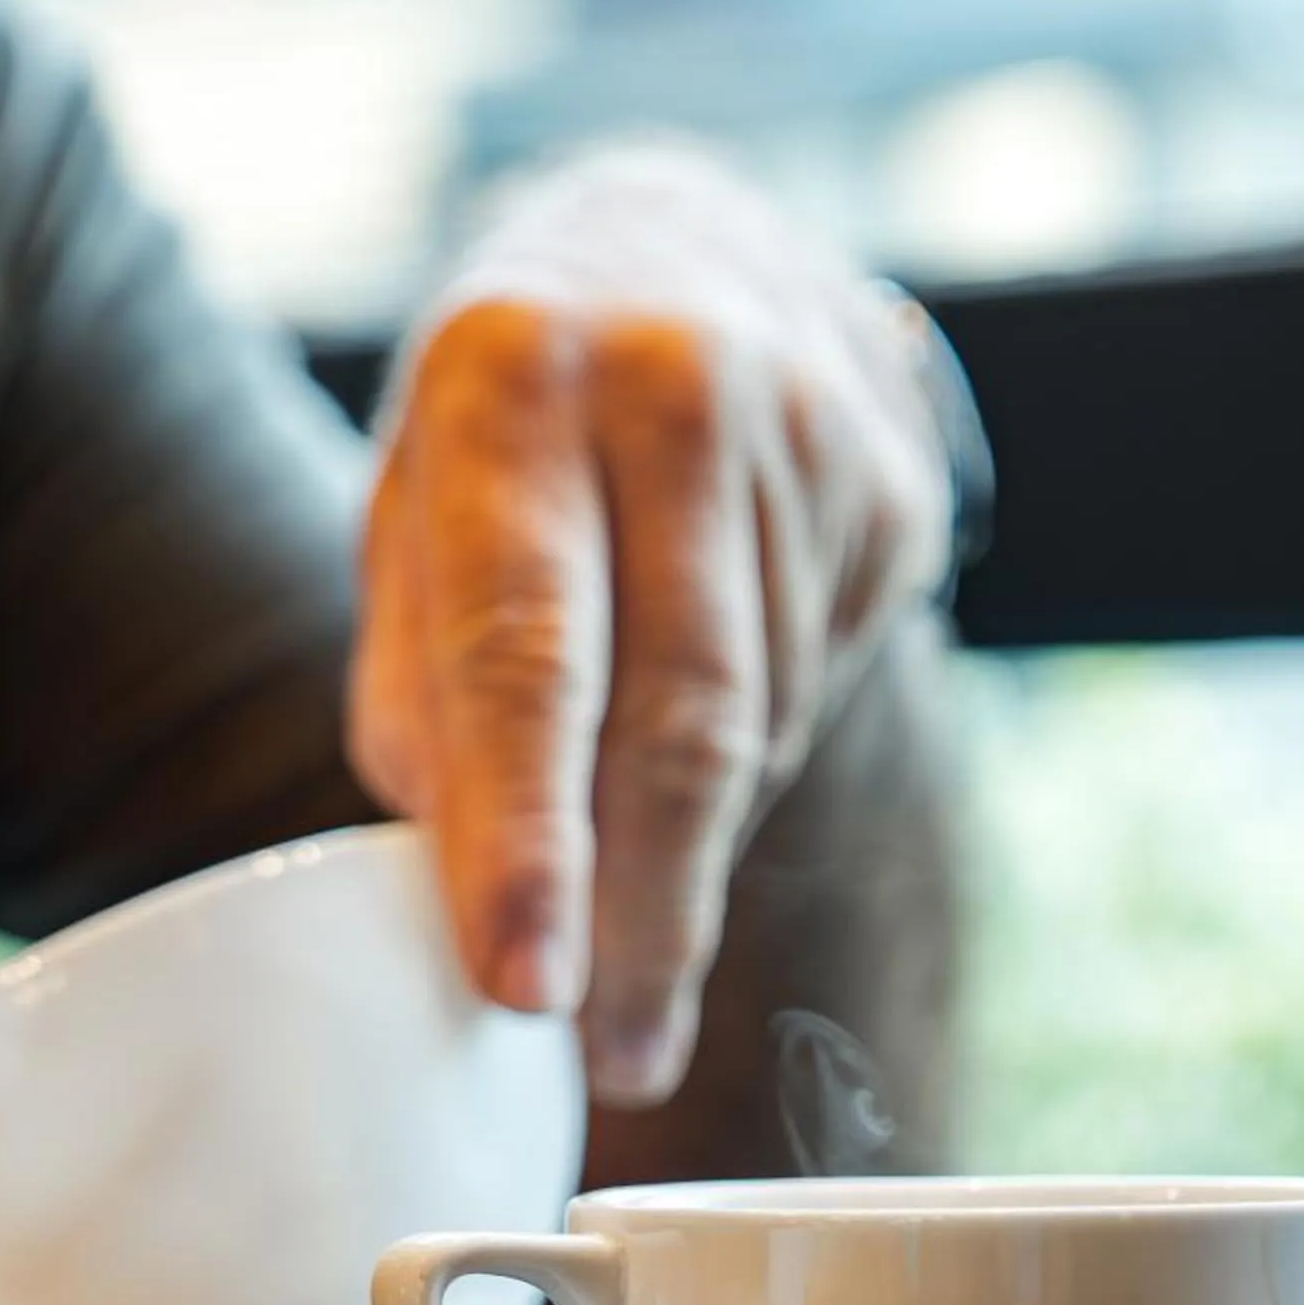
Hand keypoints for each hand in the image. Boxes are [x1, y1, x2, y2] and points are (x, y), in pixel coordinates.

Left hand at [352, 146, 954, 1105]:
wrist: (668, 247)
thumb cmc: (501, 435)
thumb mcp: (410, 520)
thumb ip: (420, 693)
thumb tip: (460, 891)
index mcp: (507, 386)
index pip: (524, 652)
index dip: (529, 840)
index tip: (527, 991)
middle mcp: (670, 386)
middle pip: (682, 714)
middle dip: (646, 915)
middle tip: (618, 1057)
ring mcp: (807, 428)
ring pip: (760, 727)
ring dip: (686, 847)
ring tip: (626, 868)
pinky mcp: (893, 484)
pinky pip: (819, 690)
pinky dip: (751, 762)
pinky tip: (699, 725)